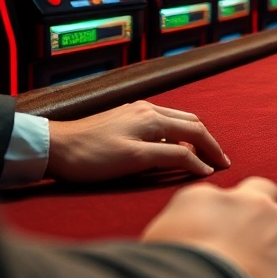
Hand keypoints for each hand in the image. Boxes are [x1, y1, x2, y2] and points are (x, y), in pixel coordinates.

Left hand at [46, 101, 229, 182]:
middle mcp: (148, 110)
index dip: (213, 150)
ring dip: (191, 139)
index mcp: (153, 118)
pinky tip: (169, 150)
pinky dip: (174, 137)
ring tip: (198, 158)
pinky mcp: (124, 119)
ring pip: (175, 122)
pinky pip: (160, 125)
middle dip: (206, 142)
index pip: (196, 132)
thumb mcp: (136, 160)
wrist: (52, 147)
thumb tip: (202, 165)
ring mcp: (135, 112)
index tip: (224, 168)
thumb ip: (172, 159)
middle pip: (190, 123)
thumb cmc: (92, 157)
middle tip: (216, 162)